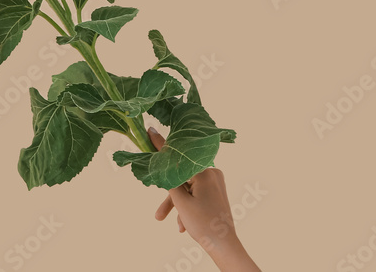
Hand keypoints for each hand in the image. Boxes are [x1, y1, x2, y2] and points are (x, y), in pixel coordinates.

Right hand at [149, 127, 260, 270]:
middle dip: (170, 197)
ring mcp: (215, 183)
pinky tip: (183, 225)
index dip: (162, 145)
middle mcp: (212, 173)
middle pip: (182, 178)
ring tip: (174, 225)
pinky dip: (188, 208)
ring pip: (188, 189)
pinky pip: (196, 195)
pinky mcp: (215, 192)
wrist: (224, 245)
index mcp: (205, 172)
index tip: (150, 131)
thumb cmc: (203, 223)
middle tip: (158, 215)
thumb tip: (163, 162)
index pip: (178, 156)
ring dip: (178, 206)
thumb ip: (169, 179)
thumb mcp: (181, 202)